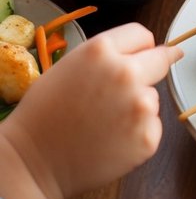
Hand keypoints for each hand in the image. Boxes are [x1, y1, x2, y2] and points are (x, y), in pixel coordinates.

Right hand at [3, 24, 181, 198]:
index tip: (139, 57)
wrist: (33, 163)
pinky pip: (151, 126)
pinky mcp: (147, 137)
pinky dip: (137, 134)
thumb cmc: (45, 114)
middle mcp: (125, 73)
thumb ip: (108, 56)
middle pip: (161, 60)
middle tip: (130, 89)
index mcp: (101, 50)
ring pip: (152, 97)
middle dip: (151, 69)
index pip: (142, 35)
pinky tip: (111, 141)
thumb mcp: (71, 66)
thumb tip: (150, 49)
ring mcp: (140, 106)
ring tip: (105, 123)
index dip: (138, 48)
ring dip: (138, 106)